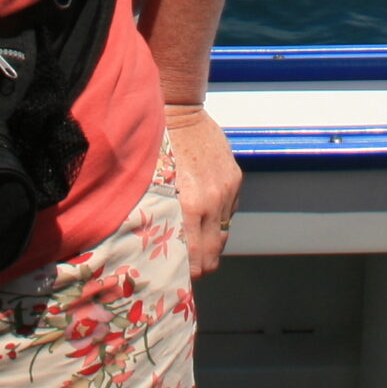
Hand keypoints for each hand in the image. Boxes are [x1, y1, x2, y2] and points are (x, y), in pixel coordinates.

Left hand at [164, 103, 240, 278]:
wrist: (177, 110)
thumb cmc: (154, 151)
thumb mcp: (152, 190)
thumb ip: (162, 219)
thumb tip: (161, 250)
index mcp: (188, 207)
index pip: (197, 259)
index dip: (189, 274)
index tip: (178, 276)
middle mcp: (211, 201)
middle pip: (214, 253)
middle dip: (201, 264)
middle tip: (187, 267)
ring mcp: (226, 190)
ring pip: (223, 233)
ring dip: (210, 240)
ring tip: (193, 239)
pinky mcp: (234, 178)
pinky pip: (229, 210)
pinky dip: (217, 215)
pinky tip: (201, 208)